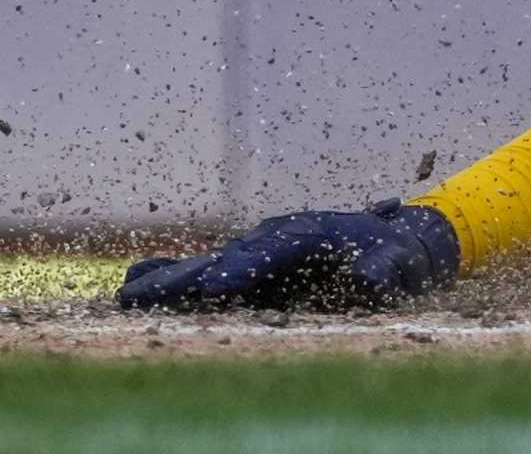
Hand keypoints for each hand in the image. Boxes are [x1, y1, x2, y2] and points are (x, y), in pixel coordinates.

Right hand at [117, 198, 458, 311]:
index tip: (214, 288)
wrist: (396, 241)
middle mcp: (276, 236)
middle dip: (190, 279)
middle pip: (228, 257)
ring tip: (129, 301)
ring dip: (171, 283)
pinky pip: (204, 269)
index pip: (270, 252)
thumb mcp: (400, 262)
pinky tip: (132, 291)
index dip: (241, 269)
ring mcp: (258, 249)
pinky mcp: (248, 268)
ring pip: (209, 264)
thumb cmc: (397, 256)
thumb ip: (384, 269)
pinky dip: (170, 276)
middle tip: (150, 300)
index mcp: (309, 231)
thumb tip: (371, 277)